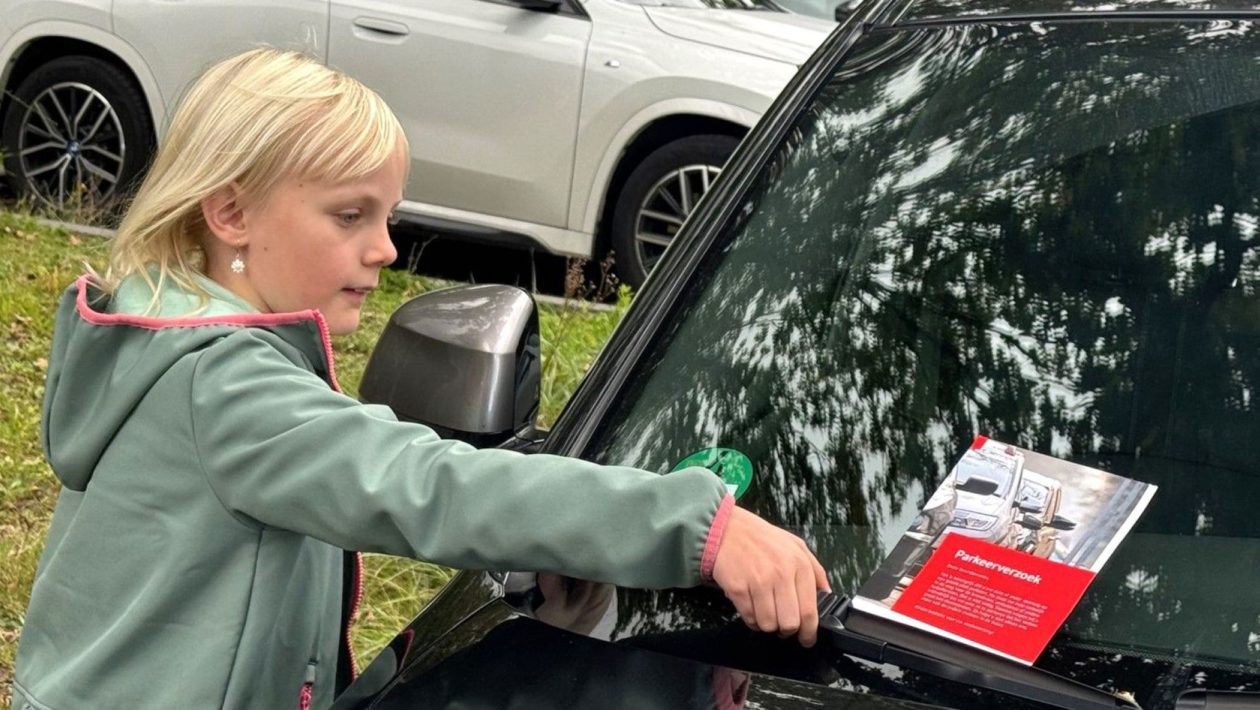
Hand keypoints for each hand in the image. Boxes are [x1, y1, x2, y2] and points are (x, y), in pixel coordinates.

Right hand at [711, 507, 830, 646]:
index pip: (810, 611)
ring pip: (769, 625)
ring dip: (767, 624)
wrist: (725, 529)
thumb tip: (826, 594)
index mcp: (799, 565)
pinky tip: (751, 606)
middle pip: (790, 623)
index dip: (809, 632)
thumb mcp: (795, 545)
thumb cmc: (760, 538)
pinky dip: (751, 618)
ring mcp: (759, 582)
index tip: (807, 638)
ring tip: (764, 611)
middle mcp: (781, 573)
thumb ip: (815, 570)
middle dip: (787, 630)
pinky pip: (749, 618)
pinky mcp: (738, 588)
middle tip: (783, 625)